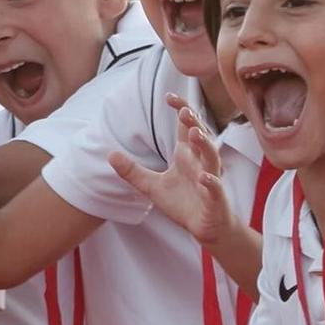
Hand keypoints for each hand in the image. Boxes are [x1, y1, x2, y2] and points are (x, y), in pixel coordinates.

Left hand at [109, 95, 233, 248]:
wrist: (205, 227)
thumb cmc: (182, 203)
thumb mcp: (151, 186)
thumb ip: (132, 171)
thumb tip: (109, 154)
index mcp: (186, 156)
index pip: (186, 127)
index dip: (182, 110)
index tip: (169, 97)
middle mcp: (200, 163)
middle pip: (201, 137)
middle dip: (194, 123)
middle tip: (185, 112)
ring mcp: (210, 180)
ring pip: (211, 158)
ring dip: (204, 145)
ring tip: (195, 134)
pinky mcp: (215, 199)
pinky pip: (215, 188)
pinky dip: (211, 182)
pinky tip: (204, 177)